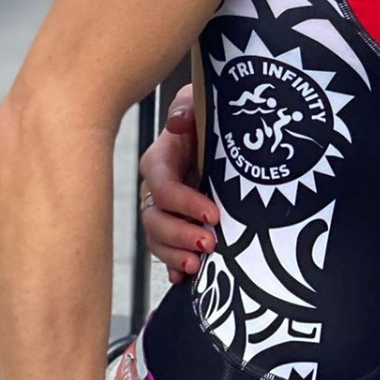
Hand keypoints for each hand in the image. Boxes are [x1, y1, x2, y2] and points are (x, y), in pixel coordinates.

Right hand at [139, 85, 217, 283]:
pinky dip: (173, 265)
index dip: (182, 202)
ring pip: (157, 238)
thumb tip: (178, 124)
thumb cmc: (210, 113)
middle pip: (155, 218)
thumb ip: (187, 106)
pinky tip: (184, 278)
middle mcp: (159, 187)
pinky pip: (166, 250)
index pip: (161, 185)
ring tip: (197, 266)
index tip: (213, 214)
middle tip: (209, 245)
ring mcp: (167, 208)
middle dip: (179, 235)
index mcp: (161, 159)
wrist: (225, 128)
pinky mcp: (178, 223)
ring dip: (174, 254)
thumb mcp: (200, 100)